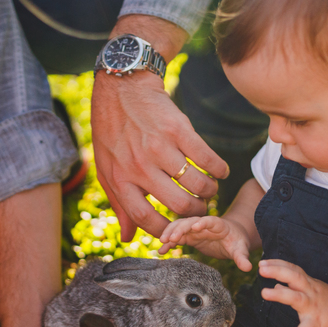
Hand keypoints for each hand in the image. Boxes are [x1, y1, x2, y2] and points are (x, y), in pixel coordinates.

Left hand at [90, 14, 227, 241]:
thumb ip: (118, 204)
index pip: (145, 217)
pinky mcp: (178, 129)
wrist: (123, 88)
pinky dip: (219, 169)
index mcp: (120, 178)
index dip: (164, 231)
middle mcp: (139, 165)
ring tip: (210, 190)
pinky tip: (220, 172)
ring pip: (197, 184)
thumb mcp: (107, 169)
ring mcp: (159, 147)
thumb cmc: (112, 132)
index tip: (176, 233)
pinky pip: (207, 158)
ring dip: (210, 191)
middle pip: (178, 205)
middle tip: (200, 209)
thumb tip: (128, 238)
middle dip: (195, 213)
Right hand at [158, 215, 252, 271]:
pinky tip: (161, 251)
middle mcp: (203, 224)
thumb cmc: (237, 241)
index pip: (209, 220)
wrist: (231, 237)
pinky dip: (169, 243)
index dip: (203, 222)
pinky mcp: (189, 237)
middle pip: (189, 222)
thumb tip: (249, 267)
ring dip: (170, 233)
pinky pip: (176, 238)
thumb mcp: (240, 249)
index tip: (195, 226)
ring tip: (162, 243)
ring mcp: (194, 229)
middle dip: (179, 228)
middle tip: (170, 238)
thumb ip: (242, 257)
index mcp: (218, 224)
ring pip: (179, 227)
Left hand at [258, 259, 327, 326]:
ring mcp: (313, 308)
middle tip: (261, 269)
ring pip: (296, 298)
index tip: (262, 262)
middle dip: (278, 271)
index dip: (278, 264)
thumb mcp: (313, 291)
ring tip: (264, 293)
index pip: (293, 269)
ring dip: (280, 294)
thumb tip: (277, 285)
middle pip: (295, 277)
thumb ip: (295, 287)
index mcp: (309, 284)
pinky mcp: (316, 325)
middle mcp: (311, 292)